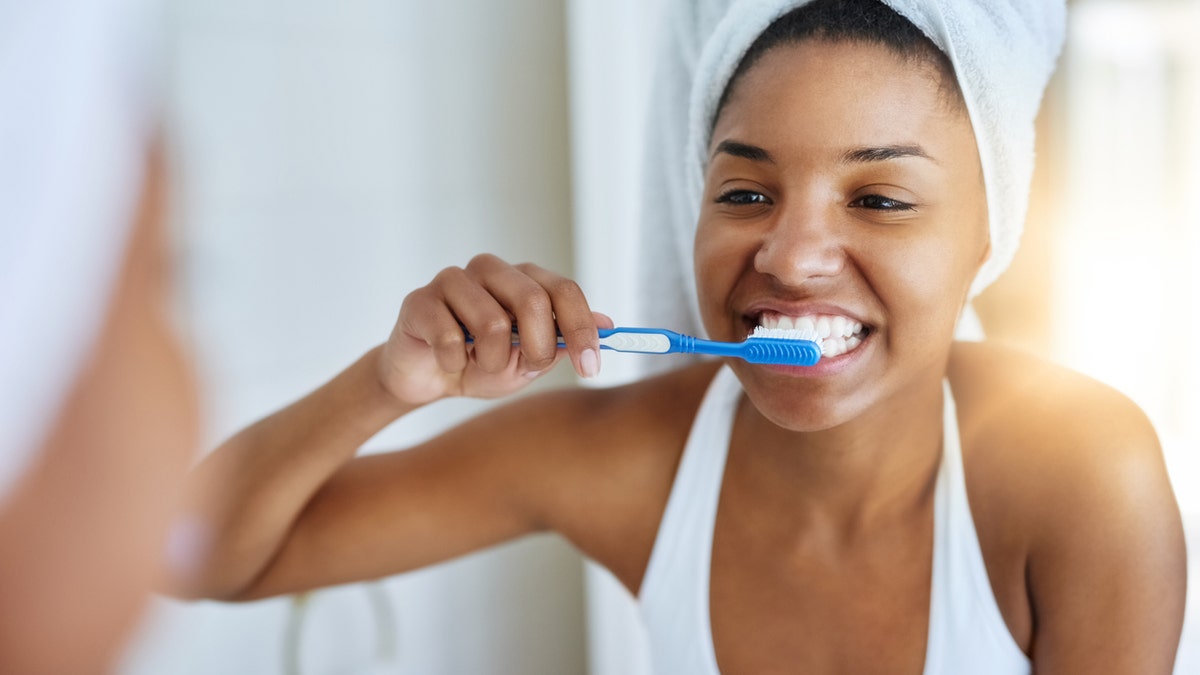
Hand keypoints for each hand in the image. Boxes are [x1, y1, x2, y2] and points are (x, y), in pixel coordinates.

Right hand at [378, 254, 612, 405]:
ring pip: (492, 322)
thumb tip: (608, 324)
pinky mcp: (420, 300)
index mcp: (523, 279)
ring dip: (490, 360)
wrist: (428, 378)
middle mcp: (491, 270)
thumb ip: (563, 342)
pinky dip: (455, 363)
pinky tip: (449, 361)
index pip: (564, 291)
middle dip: (537, 347)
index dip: (581, 330)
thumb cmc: (480, 364)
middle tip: (526, 368)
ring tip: (478, 364)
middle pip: (533, 300)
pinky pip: (450, 337)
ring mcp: (453, 280)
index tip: (590, 368)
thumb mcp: (530, 361)